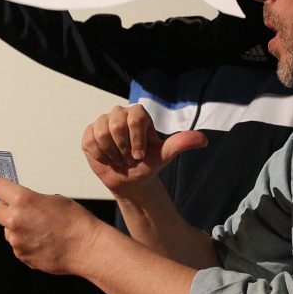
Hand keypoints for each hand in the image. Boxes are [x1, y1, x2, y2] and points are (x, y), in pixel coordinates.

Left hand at [0, 178, 103, 274]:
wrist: (86, 247)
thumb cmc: (76, 222)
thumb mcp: (54, 199)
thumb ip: (32, 200)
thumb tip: (23, 203)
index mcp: (22, 201)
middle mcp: (15, 221)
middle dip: (8, 208)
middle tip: (24, 209)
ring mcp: (17, 241)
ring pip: (8, 230)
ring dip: (18, 227)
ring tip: (40, 228)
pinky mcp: (22, 255)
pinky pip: (18, 245)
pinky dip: (26, 242)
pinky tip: (43, 240)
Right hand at [81, 104, 206, 198]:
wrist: (130, 180)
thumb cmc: (148, 164)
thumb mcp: (165, 154)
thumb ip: (182, 143)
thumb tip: (204, 140)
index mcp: (138, 113)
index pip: (135, 118)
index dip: (137, 140)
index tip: (140, 156)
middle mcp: (120, 113)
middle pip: (116, 125)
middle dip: (124, 148)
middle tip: (129, 159)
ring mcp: (102, 122)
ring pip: (101, 133)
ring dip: (112, 153)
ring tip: (119, 159)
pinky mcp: (89, 133)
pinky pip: (90, 142)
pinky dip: (100, 155)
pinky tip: (107, 159)